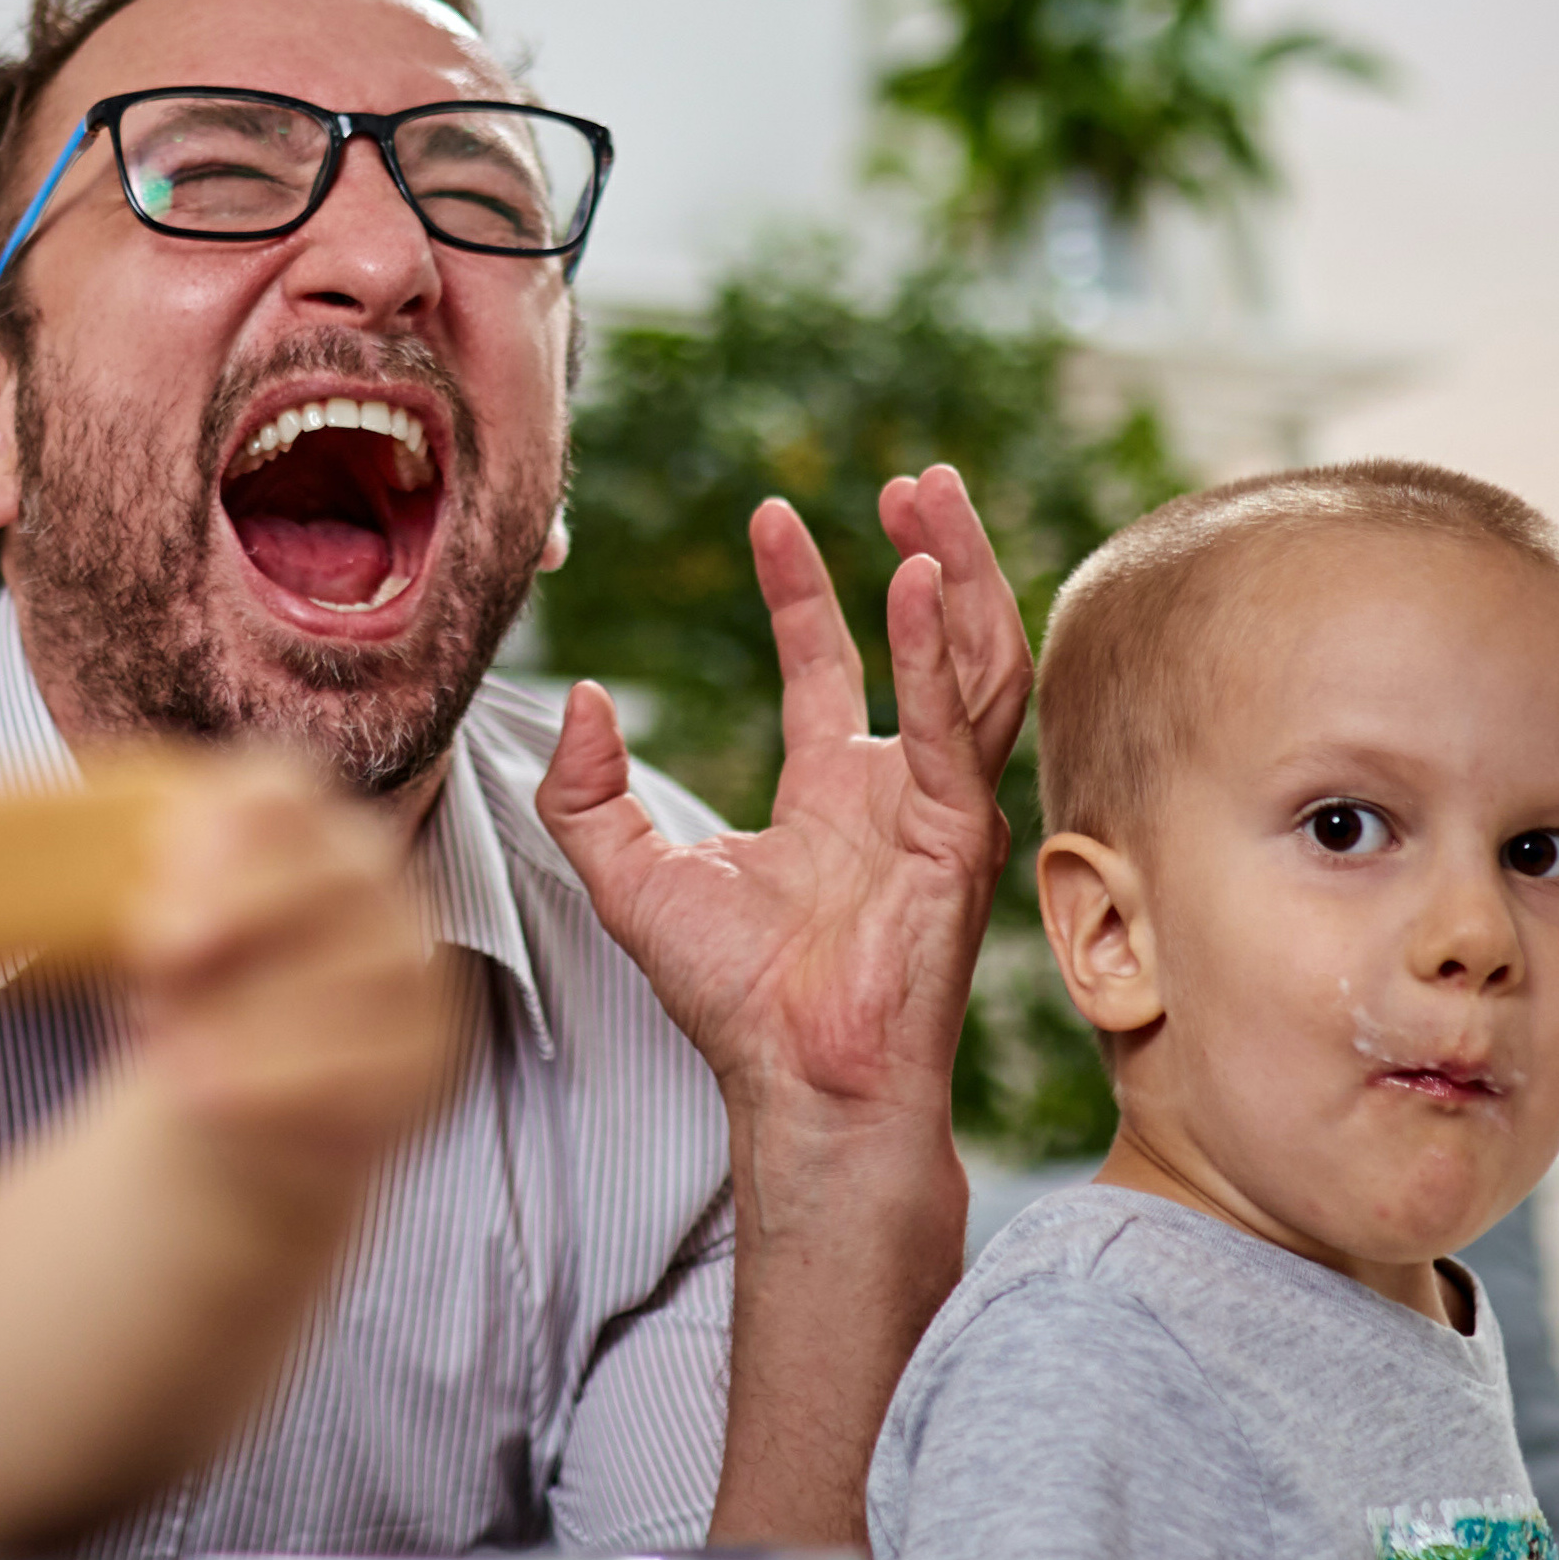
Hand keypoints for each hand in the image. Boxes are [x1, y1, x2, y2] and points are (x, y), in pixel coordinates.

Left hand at [118, 753, 458, 1205]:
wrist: (229, 1101)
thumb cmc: (177, 991)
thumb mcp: (127, 928)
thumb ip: (72, 873)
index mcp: (294, 827)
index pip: (284, 790)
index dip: (232, 821)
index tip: (161, 866)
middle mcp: (368, 882)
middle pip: (341, 867)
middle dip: (251, 904)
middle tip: (158, 950)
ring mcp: (409, 968)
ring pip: (369, 972)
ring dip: (261, 1012)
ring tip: (163, 1055)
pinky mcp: (424, 1056)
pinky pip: (380, 1064)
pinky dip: (289, 1083)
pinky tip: (206, 1099)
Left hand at [537, 467, 1029, 1128]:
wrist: (794, 1083)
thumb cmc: (730, 1000)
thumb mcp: (628, 876)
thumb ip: (588, 791)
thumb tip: (583, 698)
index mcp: (834, 795)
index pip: (830, 665)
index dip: (805, 589)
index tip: (772, 516)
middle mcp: (897, 791)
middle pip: (934, 644)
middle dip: (930, 553)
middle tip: (912, 476)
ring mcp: (940, 808)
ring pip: (976, 665)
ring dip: (961, 575)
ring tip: (934, 498)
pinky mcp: (958, 833)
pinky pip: (956, 723)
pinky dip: (939, 650)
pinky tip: (917, 582)